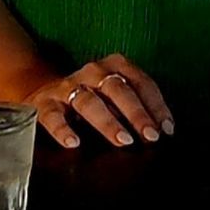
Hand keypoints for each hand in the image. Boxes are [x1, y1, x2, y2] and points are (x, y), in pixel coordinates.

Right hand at [21, 54, 174, 148]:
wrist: (43, 90)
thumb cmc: (91, 97)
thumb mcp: (114, 95)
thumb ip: (133, 106)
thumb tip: (158, 131)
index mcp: (115, 66)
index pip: (141, 83)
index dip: (156, 106)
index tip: (166, 129)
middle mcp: (93, 72)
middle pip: (118, 90)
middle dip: (137, 114)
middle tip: (150, 136)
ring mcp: (67, 86)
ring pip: (89, 102)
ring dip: (108, 122)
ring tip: (123, 140)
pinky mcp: (44, 104)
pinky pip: (53, 116)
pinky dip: (63, 129)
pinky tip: (73, 142)